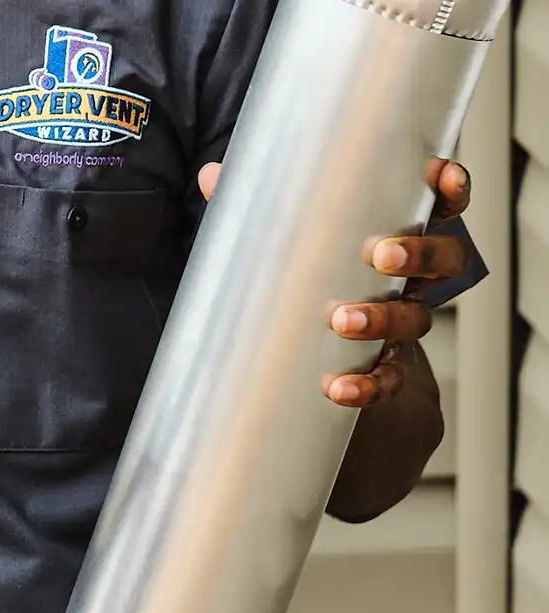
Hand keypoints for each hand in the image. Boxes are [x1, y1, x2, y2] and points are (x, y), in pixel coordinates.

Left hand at [196, 158, 471, 407]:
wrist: (325, 363)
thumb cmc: (312, 281)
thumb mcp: (288, 241)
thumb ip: (259, 208)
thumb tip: (211, 174)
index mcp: (396, 237)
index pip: (438, 206)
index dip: (451, 189)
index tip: (441, 176)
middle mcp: (410, 279)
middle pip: (442, 259)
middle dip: (418, 253)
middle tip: (381, 255)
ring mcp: (404, 324)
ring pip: (415, 318)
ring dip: (384, 318)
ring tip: (343, 320)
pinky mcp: (389, 369)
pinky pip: (387, 378)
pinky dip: (367, 384)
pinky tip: (340, 387)